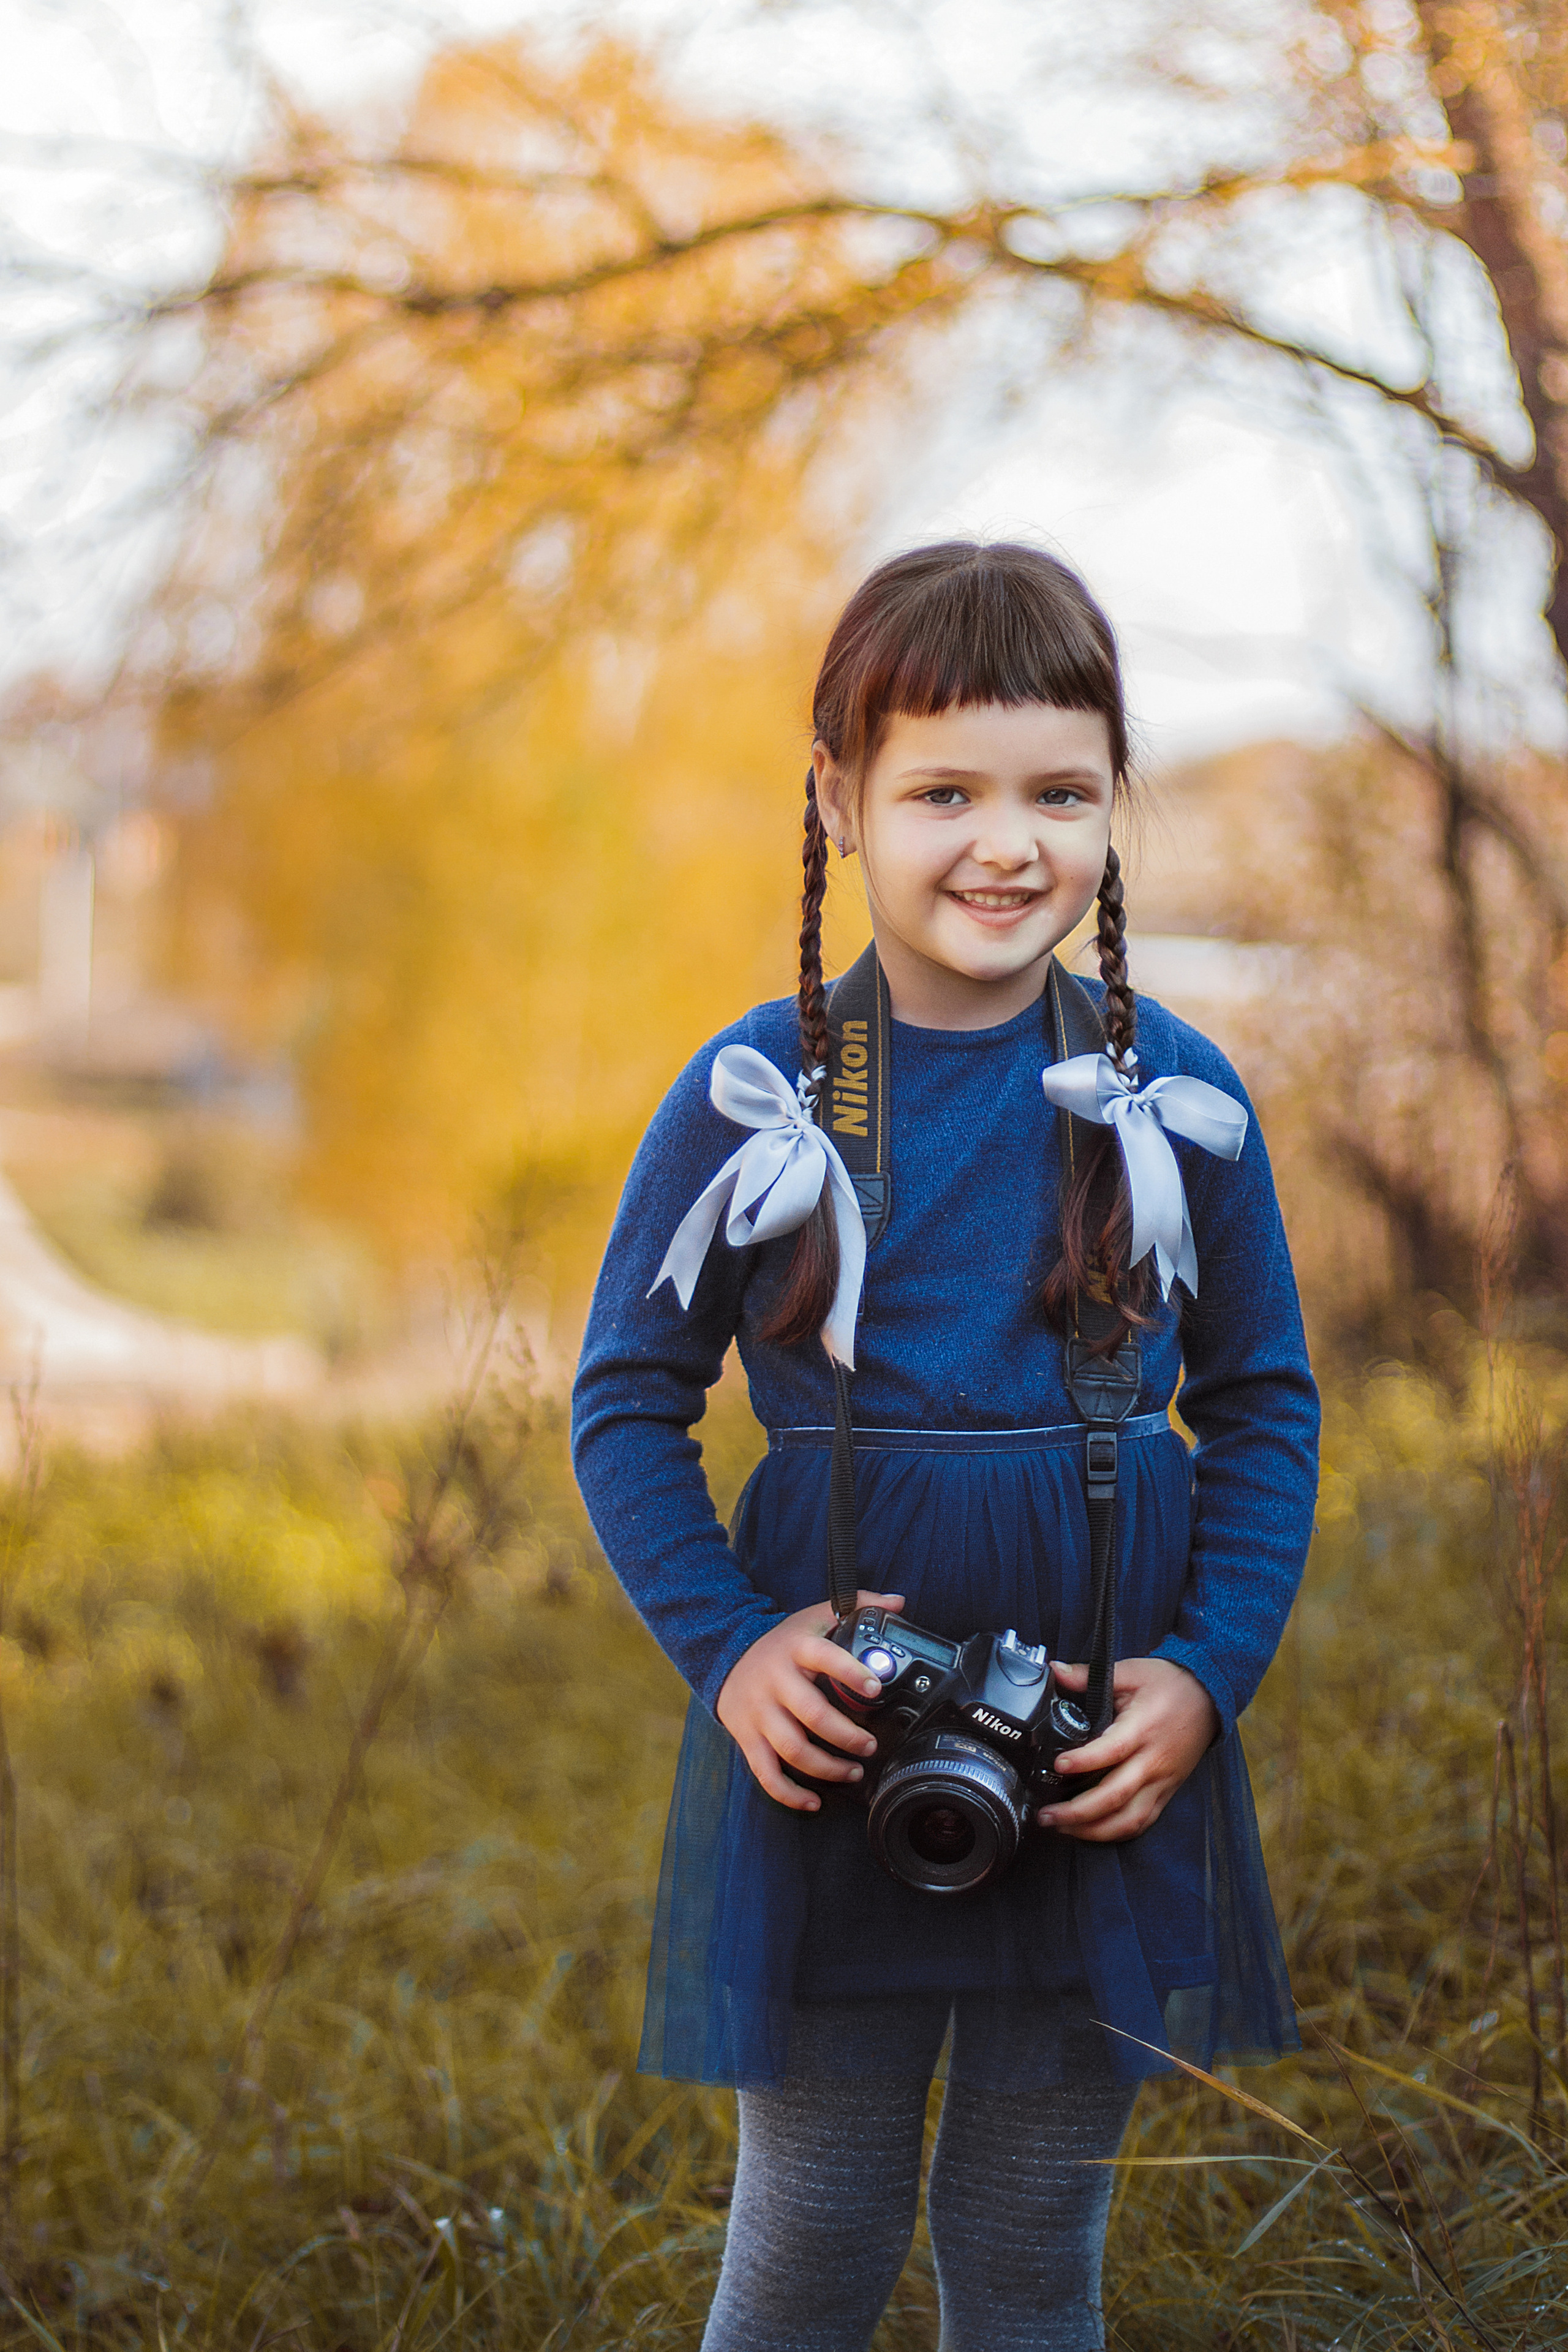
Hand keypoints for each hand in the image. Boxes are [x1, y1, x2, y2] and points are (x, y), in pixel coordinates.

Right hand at [717, 1591, 905, 1811]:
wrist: (726, 1656)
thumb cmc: (784, 1642)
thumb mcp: (815, 1615)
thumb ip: (857, 1606)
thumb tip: (899, 1601)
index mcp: (796, 1649)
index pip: (824, 1657)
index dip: (850, 1673)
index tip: (875, 1690)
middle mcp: (775, 1681)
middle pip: (812, 1714)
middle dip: (847, 1736)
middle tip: (871, 1745)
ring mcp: (759, 1712)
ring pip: (792, 1748)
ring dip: (827, 1767)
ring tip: (854, 1772)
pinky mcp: (747, 1738)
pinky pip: (766, 1773)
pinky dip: (789, 1794)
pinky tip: (813, 1802)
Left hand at [1037, 1657, 1218, 1843]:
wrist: (1209, 1697)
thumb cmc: (1169, 1684)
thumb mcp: (1129, 1671)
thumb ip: (1088, 1675)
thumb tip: (1055, 1671)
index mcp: (1142, 1728)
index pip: (1111, 1751)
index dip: (1083, 1762)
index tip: (1058, 1766)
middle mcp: (1153, 1761)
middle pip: (1115, 1797)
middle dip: (1078, 1812)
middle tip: (1047, 1814)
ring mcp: (1162, 1781)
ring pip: (1129, 1819)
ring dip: (1094, 1830)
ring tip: (1062, 1828)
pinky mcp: (1167, 1792)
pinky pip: (1143, 1821)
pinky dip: (1116, 1832)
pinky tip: (1092, 1831)